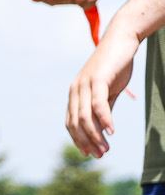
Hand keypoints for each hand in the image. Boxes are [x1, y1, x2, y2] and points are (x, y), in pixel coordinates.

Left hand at [67, 30, 139, 158]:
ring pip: (85, 117)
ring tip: (105, 149)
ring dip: (95, 136)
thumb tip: (104, 128)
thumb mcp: (108, 90)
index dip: (78, 140)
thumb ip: (103, 107)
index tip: (89, 153)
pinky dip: (104, 119)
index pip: (71, 123)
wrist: (123, 38)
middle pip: (75, 124)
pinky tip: (111, 131)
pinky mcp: (97, 79)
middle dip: (86, 142)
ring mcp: (84, 84)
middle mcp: (75, 90)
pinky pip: (98, 104)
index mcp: (75, 94)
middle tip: (99, 155)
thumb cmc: (116, 64)